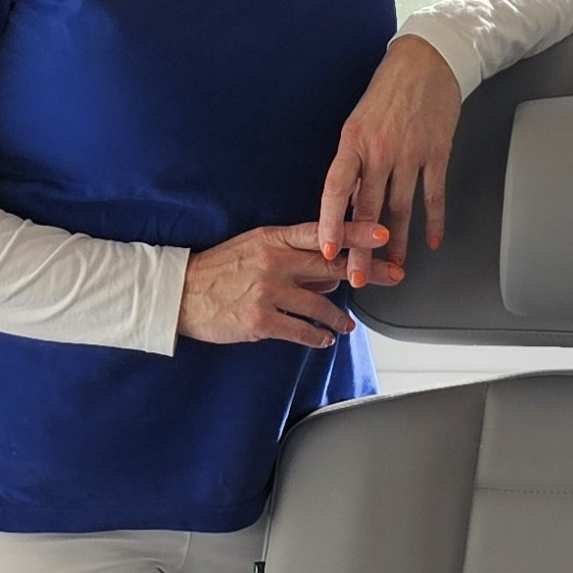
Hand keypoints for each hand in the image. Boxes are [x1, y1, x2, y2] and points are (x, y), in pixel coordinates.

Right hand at [178, 220, 398, 348]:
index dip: (355, 232)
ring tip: (348, 326)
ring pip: (320, 305)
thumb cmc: (217, 270)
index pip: (321, 232)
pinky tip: (324, 339)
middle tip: (392, 275)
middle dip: (366, 271)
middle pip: (331, 266)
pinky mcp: (260, 320)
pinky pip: (300, 330)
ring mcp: (267, 291)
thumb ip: (290, 254)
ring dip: (339, 317)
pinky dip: (317, 336)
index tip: (382, 234)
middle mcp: (273, 261)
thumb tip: (325, 266)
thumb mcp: (253, 247)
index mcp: (272, 239)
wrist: (180, 293)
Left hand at [319, 34, 461, 288]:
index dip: (330, 223)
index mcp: (353, 142)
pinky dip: (433, 221)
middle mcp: (380, 150)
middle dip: (361, 250)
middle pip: (368, 209)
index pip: (336, 189)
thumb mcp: (358, 124)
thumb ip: (353, 164)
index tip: (327, 250)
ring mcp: (410, 153)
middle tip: (357, 277)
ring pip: (400, 209)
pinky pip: (433, 194)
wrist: (427, 60)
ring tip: (394, 268)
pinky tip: (431, 241)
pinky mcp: (437, 152)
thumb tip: (348, 204)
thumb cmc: (387, 92)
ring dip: (396, 243)